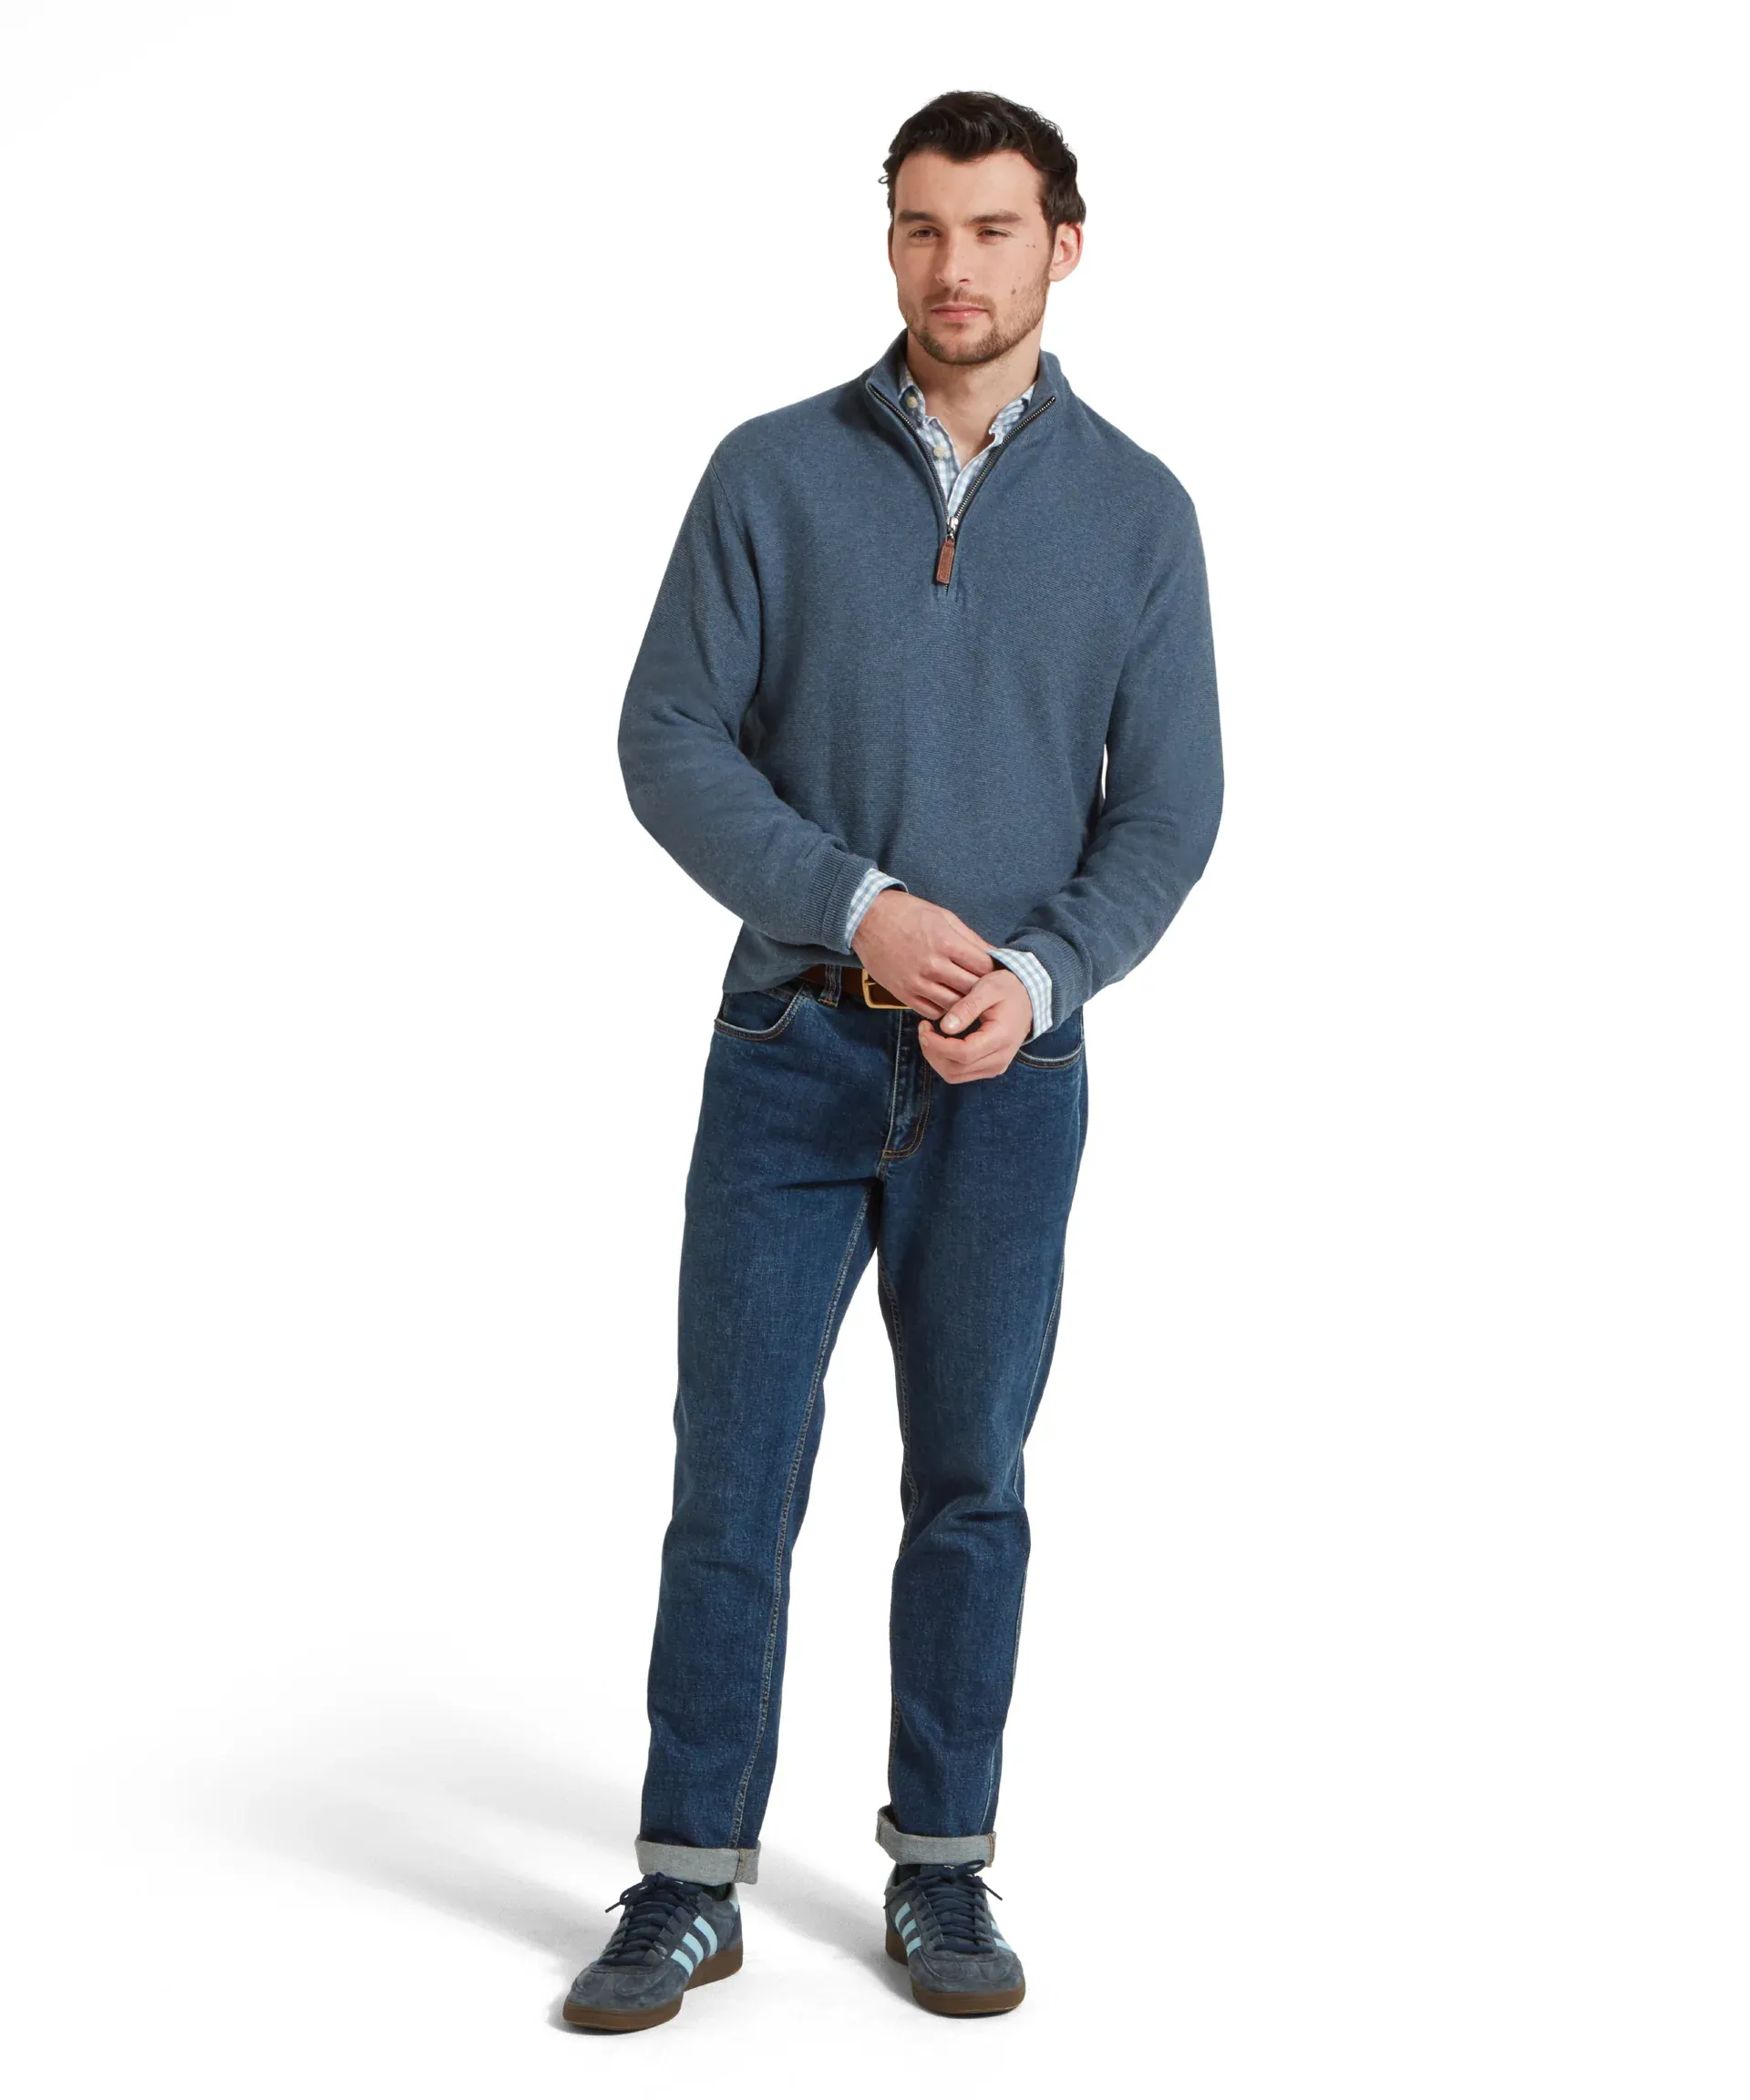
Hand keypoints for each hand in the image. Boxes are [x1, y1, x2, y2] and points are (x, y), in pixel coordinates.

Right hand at [851, 890, 996, 1015]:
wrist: (867, 919)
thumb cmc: (908, 913)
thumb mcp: (944, 917)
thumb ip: (970, 938)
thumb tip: (994, 955)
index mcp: (945, 942)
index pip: (983, 966)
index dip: (993, 970)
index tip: (995, 971)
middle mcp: (932, 965)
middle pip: (972, 988)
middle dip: (983, 989)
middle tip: (987, 988)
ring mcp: (916, 982)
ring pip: (954, 1005)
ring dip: (964, 1002)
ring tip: (968, 996)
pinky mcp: (902, 994)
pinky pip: (932, 1012)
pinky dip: (943, 1009)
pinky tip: (946, 1000)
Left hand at [917, 966, 1032, 1081]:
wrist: (1029, 998)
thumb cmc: (1008, 988)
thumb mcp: (988, 987)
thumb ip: (967, 1007)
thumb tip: (944, 1027)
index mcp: (1001, 1038)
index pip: (962, 1054)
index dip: (937, 1044)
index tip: (924, 1026)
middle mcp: (1000, 1059)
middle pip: (955, 1069)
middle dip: (932, 1051)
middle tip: (923, 1029)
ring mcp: (995, 1067)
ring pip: (955, 1075)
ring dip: (936, 1058)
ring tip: (929, 1035)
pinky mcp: (990, 1068)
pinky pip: (961, 1073)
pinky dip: (945, 1061)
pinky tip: (941, 1042)